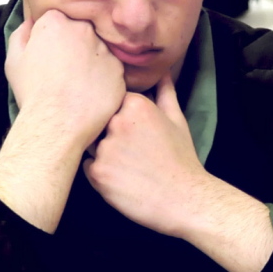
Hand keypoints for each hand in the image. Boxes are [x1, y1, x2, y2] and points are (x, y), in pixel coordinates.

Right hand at [5, 9, 124, 152]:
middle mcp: (84, 30)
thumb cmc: (33, 92)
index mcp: (56, 22)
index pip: (58, 19)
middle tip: (65, 69)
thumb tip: (32, 23)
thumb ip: (22, 33)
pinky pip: (111, 70)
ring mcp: (105, 50)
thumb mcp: (14, 59)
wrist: (57, 123)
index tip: (50, 52)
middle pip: (81, 31)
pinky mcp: (119, 70)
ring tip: (77, 84)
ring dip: (91, 62)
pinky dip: (103, 79)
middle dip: (75, 45)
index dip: (53, 36)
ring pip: (98, 50)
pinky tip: (91, 93)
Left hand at [83, 73, 272, 271]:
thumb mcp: (177, 121)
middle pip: (98, 121)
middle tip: (131, 152)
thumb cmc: (182, 160)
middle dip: (109, 133)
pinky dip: (100, 173)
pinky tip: (122, 179)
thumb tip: (163, 72)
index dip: (120, 116)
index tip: (134, 132)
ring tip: (129, 167)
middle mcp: (116, 122)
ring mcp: (104, 147)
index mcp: (136, 105)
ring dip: (104, 153)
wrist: (185, 199)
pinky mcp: (97, 172)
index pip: (112, 101)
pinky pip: (87, 166)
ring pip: (91, 144)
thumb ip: (165, 93)